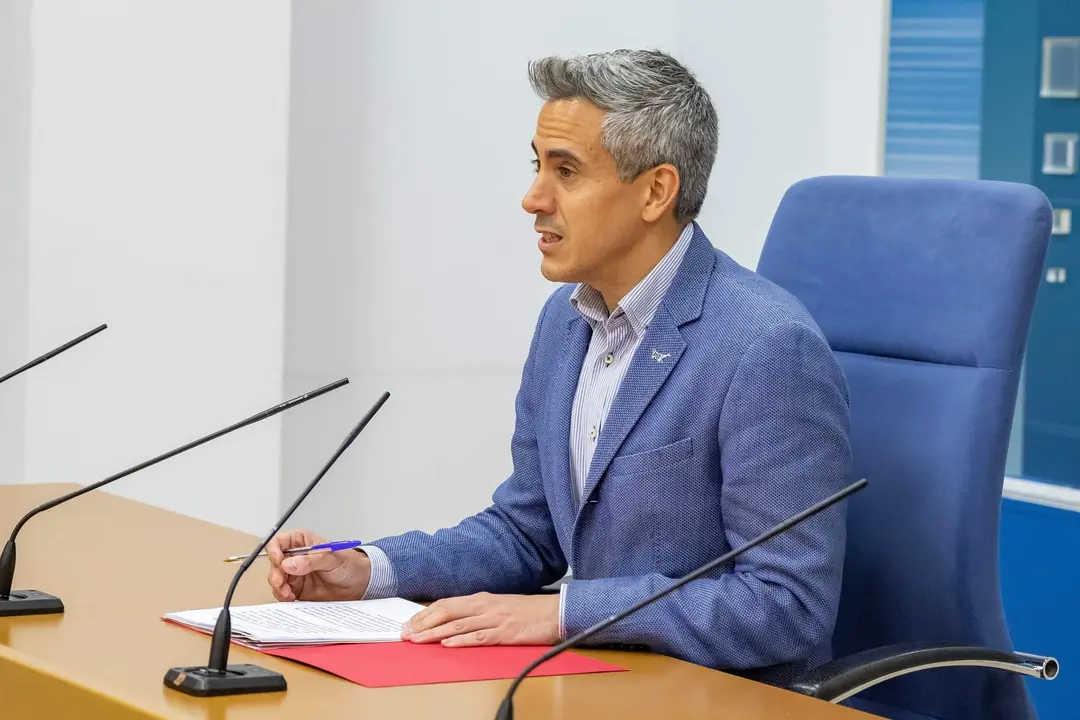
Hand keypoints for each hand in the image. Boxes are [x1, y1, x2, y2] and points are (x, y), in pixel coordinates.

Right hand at [266, 529, 370, 601]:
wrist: (361, 584)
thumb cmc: (350, 564)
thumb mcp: (332, 558)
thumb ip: (311, 560)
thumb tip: (289, 564)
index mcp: (302, 543)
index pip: (279, 542)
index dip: (274, 551)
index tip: (278, 560)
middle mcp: (296, 558)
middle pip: (274, 563)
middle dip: (275, 573)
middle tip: (281, 582)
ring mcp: (296, 575)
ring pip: (276, 579)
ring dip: (278, 587)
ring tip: (288, 593)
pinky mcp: (299, 590)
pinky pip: (284, 594)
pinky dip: (284, 596)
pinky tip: (291, 598)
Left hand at [401, 592, 559, 646]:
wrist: (555, 612)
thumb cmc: (528, 611)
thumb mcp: (498, 606)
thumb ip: (477, 611)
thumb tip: (453, 621)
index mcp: (481, 598)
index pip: (446, 604)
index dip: (425, 614)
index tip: (409, 624)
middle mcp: (484, 606)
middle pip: (447, 612)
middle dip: (423, 623)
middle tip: (405, 634)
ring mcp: (494, 619)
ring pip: (458, 625)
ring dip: (435, 633)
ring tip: (418, 640)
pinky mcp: (505, 633)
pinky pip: (479, 637)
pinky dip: (462, 641)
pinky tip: (448, 645)